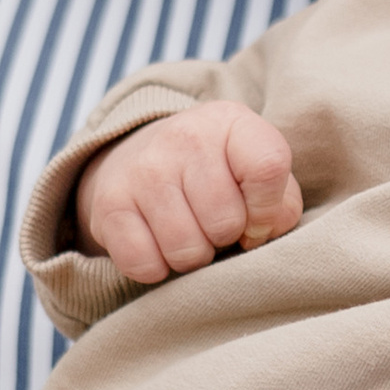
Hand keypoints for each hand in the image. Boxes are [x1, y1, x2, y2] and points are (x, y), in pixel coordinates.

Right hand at [80, 105, 301, 285]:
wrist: (138, 157)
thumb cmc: (216, 176)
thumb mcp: (256, 172)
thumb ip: (280, 203)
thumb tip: (261, 233)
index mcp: (230, 122)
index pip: (268, 167)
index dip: (268, 210)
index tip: (256, 218)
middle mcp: (184, 137)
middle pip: (225, 222)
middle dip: (226, 238)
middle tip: (214, 225)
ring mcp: (142, 170)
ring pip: (187, 251)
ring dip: (193, 256)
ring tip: (188, 232)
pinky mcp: (109, 204)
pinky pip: (146, 266)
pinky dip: (156, 267)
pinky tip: (157, 243)